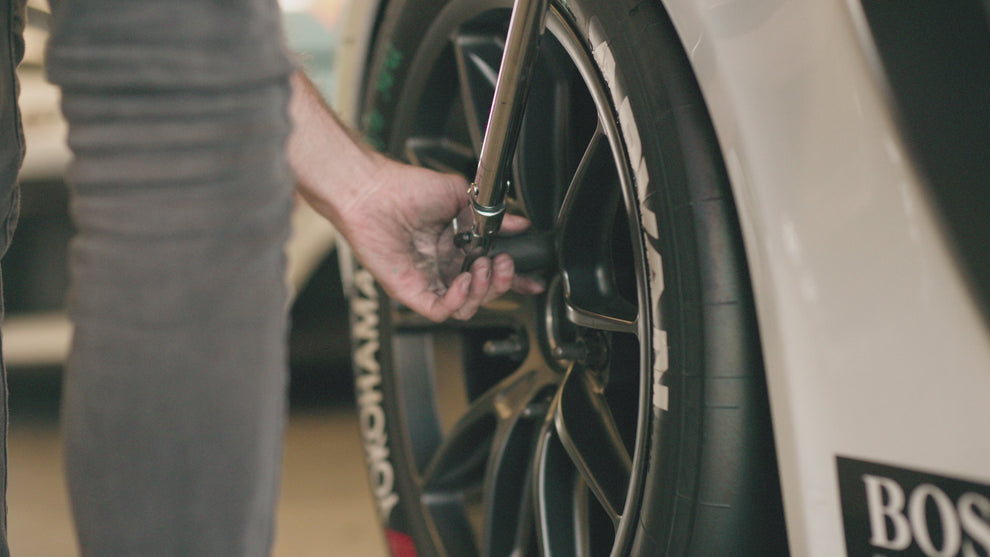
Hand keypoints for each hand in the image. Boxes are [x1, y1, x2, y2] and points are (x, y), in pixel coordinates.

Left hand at [313, 159, 542, 321]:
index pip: (490, 272)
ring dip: (482, 292)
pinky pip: (440, 310)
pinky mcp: (411, 291)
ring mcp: (428, 280)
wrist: (373, 192)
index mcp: (457, 247)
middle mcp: (443, 266)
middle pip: (483, 294)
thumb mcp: (459, 196)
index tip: (530, 279)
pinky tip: (463, 281)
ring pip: (466, 308)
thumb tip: (518, 222)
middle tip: (503, 264)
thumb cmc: (405, 189)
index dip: (513, 280)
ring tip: (481, 268)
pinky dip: (458, 300)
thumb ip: (491, 214)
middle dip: (501, 283)